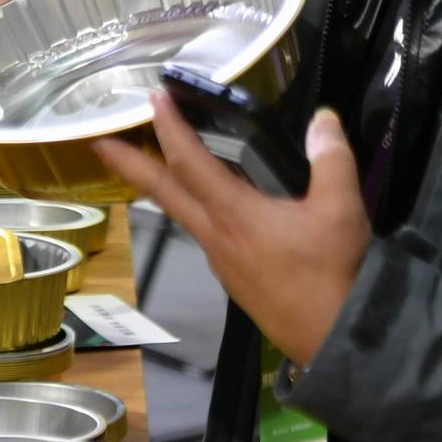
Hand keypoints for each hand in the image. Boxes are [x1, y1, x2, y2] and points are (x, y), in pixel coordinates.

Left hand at [96, 96, 370, 367]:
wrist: (336, 341)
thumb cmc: (333, 275)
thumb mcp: (341, 210)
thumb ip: (332, 159)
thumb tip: (324, 118)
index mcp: (232, 214)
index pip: (188, 161)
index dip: (169, 126)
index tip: (153, 99)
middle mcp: (215, 235)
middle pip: (162, 191)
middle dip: (128, 164)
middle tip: (99, 141)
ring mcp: (220, 260)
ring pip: (181, 213)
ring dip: (161, 186)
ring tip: (151, 163)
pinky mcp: (231, 277)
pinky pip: (203, 233)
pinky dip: (194, 209)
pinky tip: (211, 206)